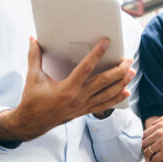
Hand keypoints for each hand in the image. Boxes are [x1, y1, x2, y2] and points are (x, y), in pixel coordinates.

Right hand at [0, 36, 134, 141]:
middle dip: (118, 70)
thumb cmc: (32, 99)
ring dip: (121, 83)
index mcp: (66, 88)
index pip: (86, 68)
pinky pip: (103, 105)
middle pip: (103, 82)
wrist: (31, 123)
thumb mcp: (32, 77)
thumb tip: (32, 38)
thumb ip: (34, 56)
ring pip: (107, 94)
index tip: (106, 43)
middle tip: (128, 60)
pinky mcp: (83, 111)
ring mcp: (82, 106)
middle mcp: (78, 98)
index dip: (97, 54)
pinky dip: (116, 98)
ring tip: (131, 72)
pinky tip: (126, 92)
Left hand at [142, 116, 162, 161]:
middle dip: (143, 150)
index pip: (144, 135)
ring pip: (148, 152)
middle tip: (146, 156)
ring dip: (147, 158)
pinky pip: (155, 159)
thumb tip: (154, 124)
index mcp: (159, 125)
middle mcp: (158, 133)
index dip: (143, 142)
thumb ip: (162, 120)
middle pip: (144, 144)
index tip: (145, 146)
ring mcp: (162, 142)